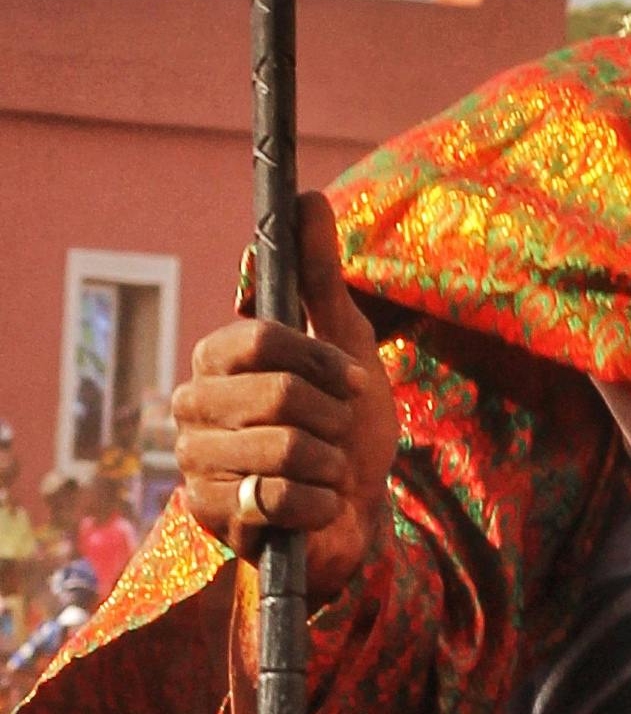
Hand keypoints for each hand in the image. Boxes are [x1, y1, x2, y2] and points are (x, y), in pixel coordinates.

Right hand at [172, 192, 398, 605]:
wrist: (356, 512)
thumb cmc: (347, 424)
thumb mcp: (346, 343)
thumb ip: (321, 275)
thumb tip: (307, 197)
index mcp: (216, 359)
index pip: (261, 338)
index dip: (319, 360)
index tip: (352, 382)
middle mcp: (191, 406)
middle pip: (278, 396)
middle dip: (334, 420)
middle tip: (339, 435)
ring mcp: (194, 463)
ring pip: (285, 450)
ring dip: (332, 464)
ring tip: (329, 471)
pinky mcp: (208, 516)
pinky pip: (282, 501)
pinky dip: (322, 505)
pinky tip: (319, 506)